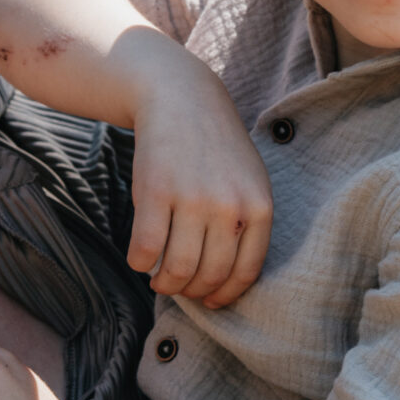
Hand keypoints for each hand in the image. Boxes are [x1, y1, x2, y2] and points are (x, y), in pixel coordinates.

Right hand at [126, 60, 272, 307]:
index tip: (209, 300)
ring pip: (178, 269)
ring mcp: (193, 199)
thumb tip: (225, 283)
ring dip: (164, 284)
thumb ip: (246, 226)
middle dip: (191, 292)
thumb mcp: (249, 181)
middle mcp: (230, 207)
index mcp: (259, 207)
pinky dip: (139, 263)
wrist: (181, 98)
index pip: (244, 272)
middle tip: (178, 286)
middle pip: (209, 275)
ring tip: (159, 278)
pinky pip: (146, 249)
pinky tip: (139, 258)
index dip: (224, 295)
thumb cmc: (215, 148)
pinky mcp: (156, 192)